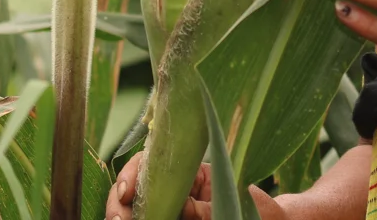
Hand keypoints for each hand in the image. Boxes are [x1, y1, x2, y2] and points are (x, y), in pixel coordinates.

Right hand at [104, 154, 290, 219]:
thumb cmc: (258, 209)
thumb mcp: (235, 204)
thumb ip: (206, 209)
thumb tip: (180, 208)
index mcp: (191, 172)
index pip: (152, 163)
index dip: (133, 174)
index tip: (128, 192)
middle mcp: (176, 188)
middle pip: (136, 189)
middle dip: (120, 202)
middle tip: (118, 218)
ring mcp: (172, 208)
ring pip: (137, 209)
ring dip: (123, 215)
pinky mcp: (174, 218)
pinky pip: (151, 216)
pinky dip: (137, 219)